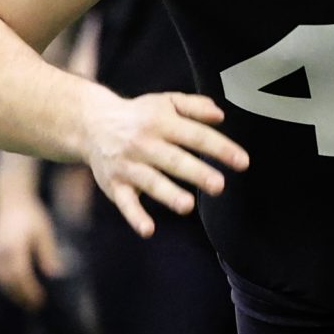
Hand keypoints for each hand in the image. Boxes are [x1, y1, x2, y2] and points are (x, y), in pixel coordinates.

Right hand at [0, 190, 63, 308]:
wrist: (10, 199)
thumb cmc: (32, 214)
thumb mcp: (45, 231)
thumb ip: (48, 253)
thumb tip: (54, 275)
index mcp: (16, 246)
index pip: (21, 275)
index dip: (30, 290)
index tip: (41, 299)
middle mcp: (1, 250)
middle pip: (9, 281)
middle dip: (21, 296)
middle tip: (35, 306)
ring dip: (11, 292)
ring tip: (25, 301)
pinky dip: (3, 284)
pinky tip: (13, 289)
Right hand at [81, 90, 247, 236]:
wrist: (91, 123)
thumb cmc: (139, 116)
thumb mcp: (165, 102)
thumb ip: (194, 107)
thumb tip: (221, 116)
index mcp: (161, 122)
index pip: (194, 135)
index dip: (219, 148)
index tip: (242, 162)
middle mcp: (144, 143)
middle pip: (173, 159)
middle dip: (196, 172)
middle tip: (219, 186)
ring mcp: (128, 166)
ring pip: (150, 181)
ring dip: (168, 194)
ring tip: (187, 205)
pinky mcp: (115, 185)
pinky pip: (125, 202)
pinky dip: (135, 217)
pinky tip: (148, 230)